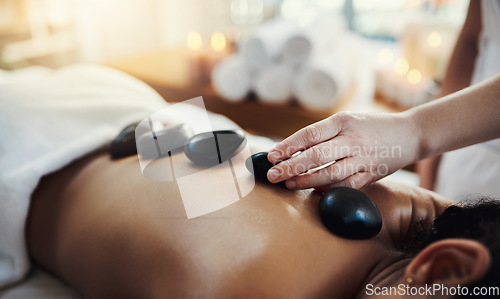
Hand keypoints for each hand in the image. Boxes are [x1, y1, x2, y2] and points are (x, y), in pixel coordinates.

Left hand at [267, 111, 418, 190]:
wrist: (410, 133)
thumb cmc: (370, 127)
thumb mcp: (347, 121)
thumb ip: (323, 135)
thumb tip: (291, 151)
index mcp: (343, 121)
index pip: (310, 134)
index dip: (288, 145)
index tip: (271, 156)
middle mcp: (352, 139)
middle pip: (316, 155)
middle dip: (291, 166)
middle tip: (273, 175)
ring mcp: (363, 158)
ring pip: (329, 173)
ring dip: (306, 181)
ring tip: (288, 184)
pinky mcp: (371, 174)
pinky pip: (346, 186)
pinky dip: (328, 190)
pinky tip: (313, 192)